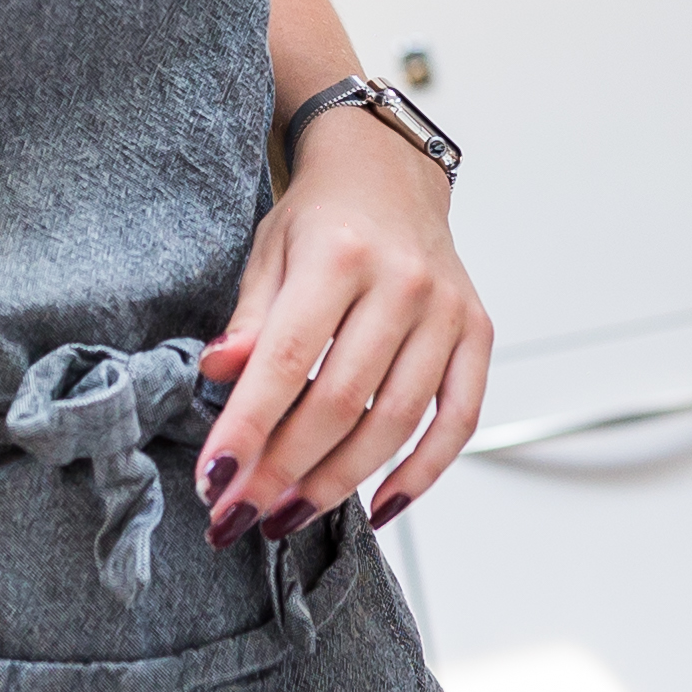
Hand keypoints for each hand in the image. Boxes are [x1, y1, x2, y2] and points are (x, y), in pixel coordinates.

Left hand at [199, 117, 490, 540]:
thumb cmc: (321, 218)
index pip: (286, 361)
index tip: (215, 481)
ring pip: (394, 422)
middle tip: (241, 515)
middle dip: (283, 471)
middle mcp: (403, 283)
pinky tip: (379, 507)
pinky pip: (458, 420)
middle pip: (339, 402)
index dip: (248, 429)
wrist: (389, 173)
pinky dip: (422, 473)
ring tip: (288, 517)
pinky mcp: (477, 334)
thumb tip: (217, 375)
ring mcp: (447, 312)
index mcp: (339, 255)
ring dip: (338, 483)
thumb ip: (248, 319)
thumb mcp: (268, 252)